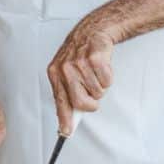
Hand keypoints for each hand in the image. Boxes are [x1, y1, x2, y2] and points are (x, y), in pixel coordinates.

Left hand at [47, 19, 114, 135]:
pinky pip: (107, 81)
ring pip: (97, 92)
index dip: (64, 118)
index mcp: (55, 73)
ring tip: (95, 73)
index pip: (59, 101)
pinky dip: (108, 77)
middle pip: (80, 102)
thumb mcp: (65, 71)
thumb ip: (66, 93)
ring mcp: (80, 63)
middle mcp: (65, 68)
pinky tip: (102, 66)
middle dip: (90, 104)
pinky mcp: (95, 58)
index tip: (66, 131)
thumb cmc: (79, 55)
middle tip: (93, 95)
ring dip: (100, 86)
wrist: (91, 32)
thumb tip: (68, 119)